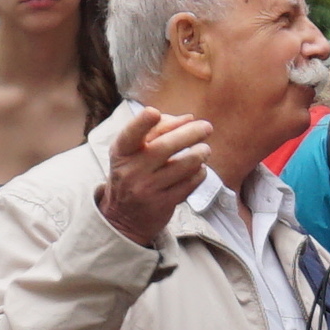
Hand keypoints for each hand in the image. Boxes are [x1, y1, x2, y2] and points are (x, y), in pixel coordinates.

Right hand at [98, 107, 207, 245]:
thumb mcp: (133, 150)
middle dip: (191, 133)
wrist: (123, 217)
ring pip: (183, 165)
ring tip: (205, 150)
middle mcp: (132, 170)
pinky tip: (199, 169)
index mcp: (122, 152)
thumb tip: (188, 118)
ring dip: (200, 154)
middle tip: (207, 127)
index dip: (141, 123)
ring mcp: (147, 189)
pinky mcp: (162, 204)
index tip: (153, 112)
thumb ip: (157, 129)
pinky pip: (189, 184)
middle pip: (165, 147)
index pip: (130, 135)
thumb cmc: (133, 172)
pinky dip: (199, 173)